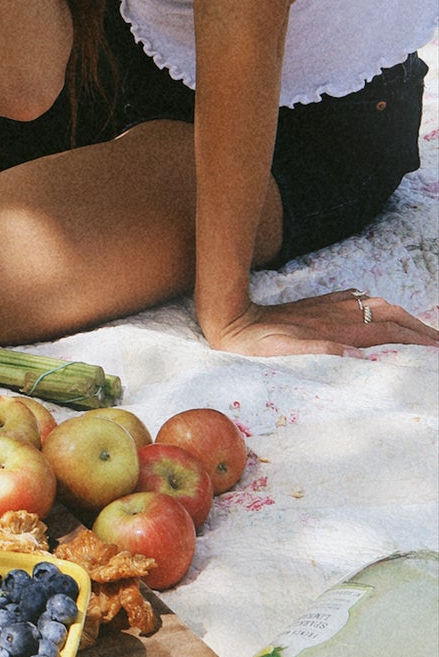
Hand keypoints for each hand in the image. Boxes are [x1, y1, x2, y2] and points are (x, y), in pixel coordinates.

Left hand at [203, 288, 438, 358]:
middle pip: (393, 315)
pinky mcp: (322, 304)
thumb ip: (320, 351)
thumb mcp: (288, 351)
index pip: (389, 331)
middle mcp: (341, 314)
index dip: (416, 339)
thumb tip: (352, 354)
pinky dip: (380, 308)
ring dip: (404, 317)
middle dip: (420, 327)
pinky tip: (382, 313)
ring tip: (422, 330)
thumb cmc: (261, 344)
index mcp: (339, 329)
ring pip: (380, 306)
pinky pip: (362, 301)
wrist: (237, 323)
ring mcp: (332, 306)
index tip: (437, 348)